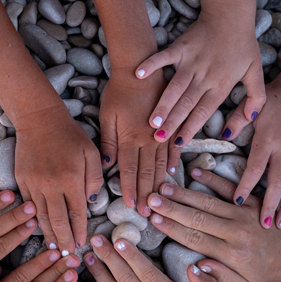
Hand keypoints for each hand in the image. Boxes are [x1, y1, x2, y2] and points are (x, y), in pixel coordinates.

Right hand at [15, 111, 103, 254]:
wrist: (39, 119)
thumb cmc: (70, 135)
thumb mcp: (92, 152)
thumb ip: (94, 179)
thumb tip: (90, 202)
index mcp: (71, 179)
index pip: (76, 213)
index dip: (79, 232)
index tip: (81, 244)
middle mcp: (51, 185)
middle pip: (57, 221)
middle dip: (63, 240)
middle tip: (66, 254)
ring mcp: (33, 183)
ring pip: (40, 216)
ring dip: (48, 234)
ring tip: (53, 247)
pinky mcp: (21, 180)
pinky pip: (28, 205)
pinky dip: (34, 219)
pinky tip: (39, 228)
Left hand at [100, 68, 167, 215]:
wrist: (139, 68)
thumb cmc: (118, 91)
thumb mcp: (107, 116)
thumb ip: (108, 142)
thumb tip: (107, 165)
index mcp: (130, 138)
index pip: (130, 170)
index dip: (131, 190)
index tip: (131, 206)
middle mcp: (148, 139)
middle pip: (147, 173)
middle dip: (146, 194)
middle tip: (148, 213)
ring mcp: (161, 133)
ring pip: (161, 165)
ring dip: (159, 184)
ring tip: (159, 201)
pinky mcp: (170, 125)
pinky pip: (173, 148)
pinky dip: (172, 162)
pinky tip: (172, 174)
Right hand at [135, 9, 263, 168]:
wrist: (231, 15)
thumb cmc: (243, 45)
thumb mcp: (256, 72)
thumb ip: (256, 97)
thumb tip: (252, 118)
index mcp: (221, 85)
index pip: (204, 111)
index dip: (191, 128)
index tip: (179, 143)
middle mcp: (204, 76)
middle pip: (186, 104)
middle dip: (172, 122)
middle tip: (159, 138)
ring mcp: (190, 62)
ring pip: (174, 87)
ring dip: (162, 104)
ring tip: (151, 121)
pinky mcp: (180, 47)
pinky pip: (163, 57)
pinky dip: (151, 65)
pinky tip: (138, 75)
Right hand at [147, 170, 280, 281]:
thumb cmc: (261, 271)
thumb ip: (217, 276)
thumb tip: (195, 266)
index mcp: (230, 253)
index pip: (194, 238)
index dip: (172, 228)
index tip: (154, 219)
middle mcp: (235, 232)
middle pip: (197, 218)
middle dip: (172, 208)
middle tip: (151, 199)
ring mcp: (244, 214)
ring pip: (208, 202)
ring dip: (184, 194)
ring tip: (163, 187)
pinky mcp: (253, 202)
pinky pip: (230, 188)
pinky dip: (213, 179)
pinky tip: (196, 172)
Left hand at [225, 78, 280, 228]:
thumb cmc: (269, 101)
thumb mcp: (251, 107)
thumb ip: (237, 121)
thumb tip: (224, 134)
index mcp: (267, 138)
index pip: (256, 167)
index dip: (246, 186)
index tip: (238, 203)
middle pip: (278, 182)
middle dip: (271, 205)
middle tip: (264, 225)